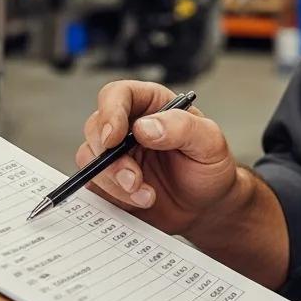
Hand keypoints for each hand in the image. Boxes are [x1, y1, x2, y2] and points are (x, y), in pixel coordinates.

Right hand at [75, 80, 240, 235]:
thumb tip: (144, 126)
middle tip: (134, 180)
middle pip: (96, 128)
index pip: (118, 94)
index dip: (110, 112)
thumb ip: (182, 128)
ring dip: (113, 181)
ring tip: (147, 196)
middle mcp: (130, 126)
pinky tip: (139, 203)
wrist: (208, 206)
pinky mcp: (110, 182)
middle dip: (111, 158)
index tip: (114, 138)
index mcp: (153, 105)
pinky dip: (112, 197)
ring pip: (90, 158)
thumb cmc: (210, 167)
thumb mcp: (210, 142)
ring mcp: (117, 154)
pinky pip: (93, 186)